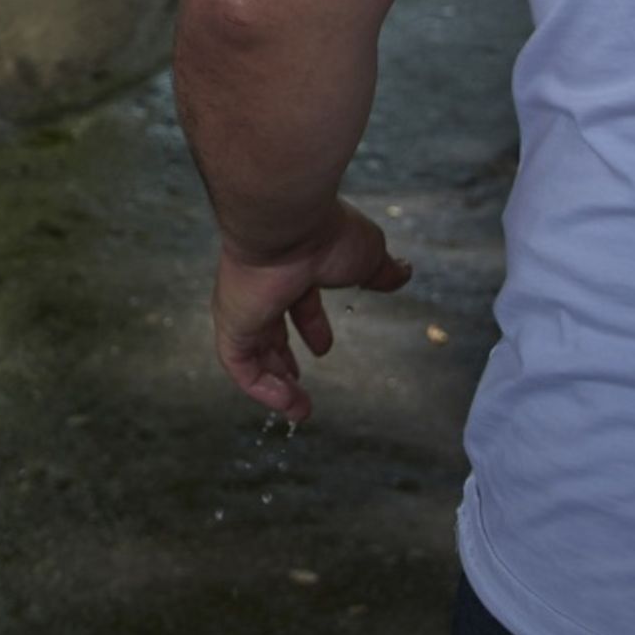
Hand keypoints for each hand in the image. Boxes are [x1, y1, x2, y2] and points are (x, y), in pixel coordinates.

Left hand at [209, 200, 413, 420]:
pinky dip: (261, 388)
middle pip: (268, 327)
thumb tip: (403, 272)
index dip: (311, 325)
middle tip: (297, 381)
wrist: (287, 224)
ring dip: (275, 383)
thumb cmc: (326, 235)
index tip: (323, 349)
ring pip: (252, 351)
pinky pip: (239, 364)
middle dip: (282, 357)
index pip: (297, 299)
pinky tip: (288, 403)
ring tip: (298, 409)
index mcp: (292, 265)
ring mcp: (244, 304)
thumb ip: (381, 270)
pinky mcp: (232, 322)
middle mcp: (263, 284)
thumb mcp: (367, 255)